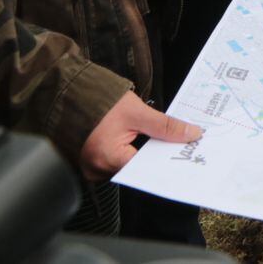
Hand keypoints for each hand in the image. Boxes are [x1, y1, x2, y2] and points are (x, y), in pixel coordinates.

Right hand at [78, 92, 201, 180]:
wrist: (71, 94)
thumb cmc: (99, 102)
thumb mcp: (137, 111)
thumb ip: (165, 126)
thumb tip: (191, 134)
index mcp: (107, 158)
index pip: (145, 167)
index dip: (165, 158)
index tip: (184, 151)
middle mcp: (97, 169)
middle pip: (137, 168)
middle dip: (156, 155)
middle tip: (176, 144)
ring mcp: (92, 168)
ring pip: (128, 165)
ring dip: (143, 154)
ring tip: (155, 140)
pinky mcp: (91, 162)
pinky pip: (116, 162)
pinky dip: (129, 152)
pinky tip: (139, 141)